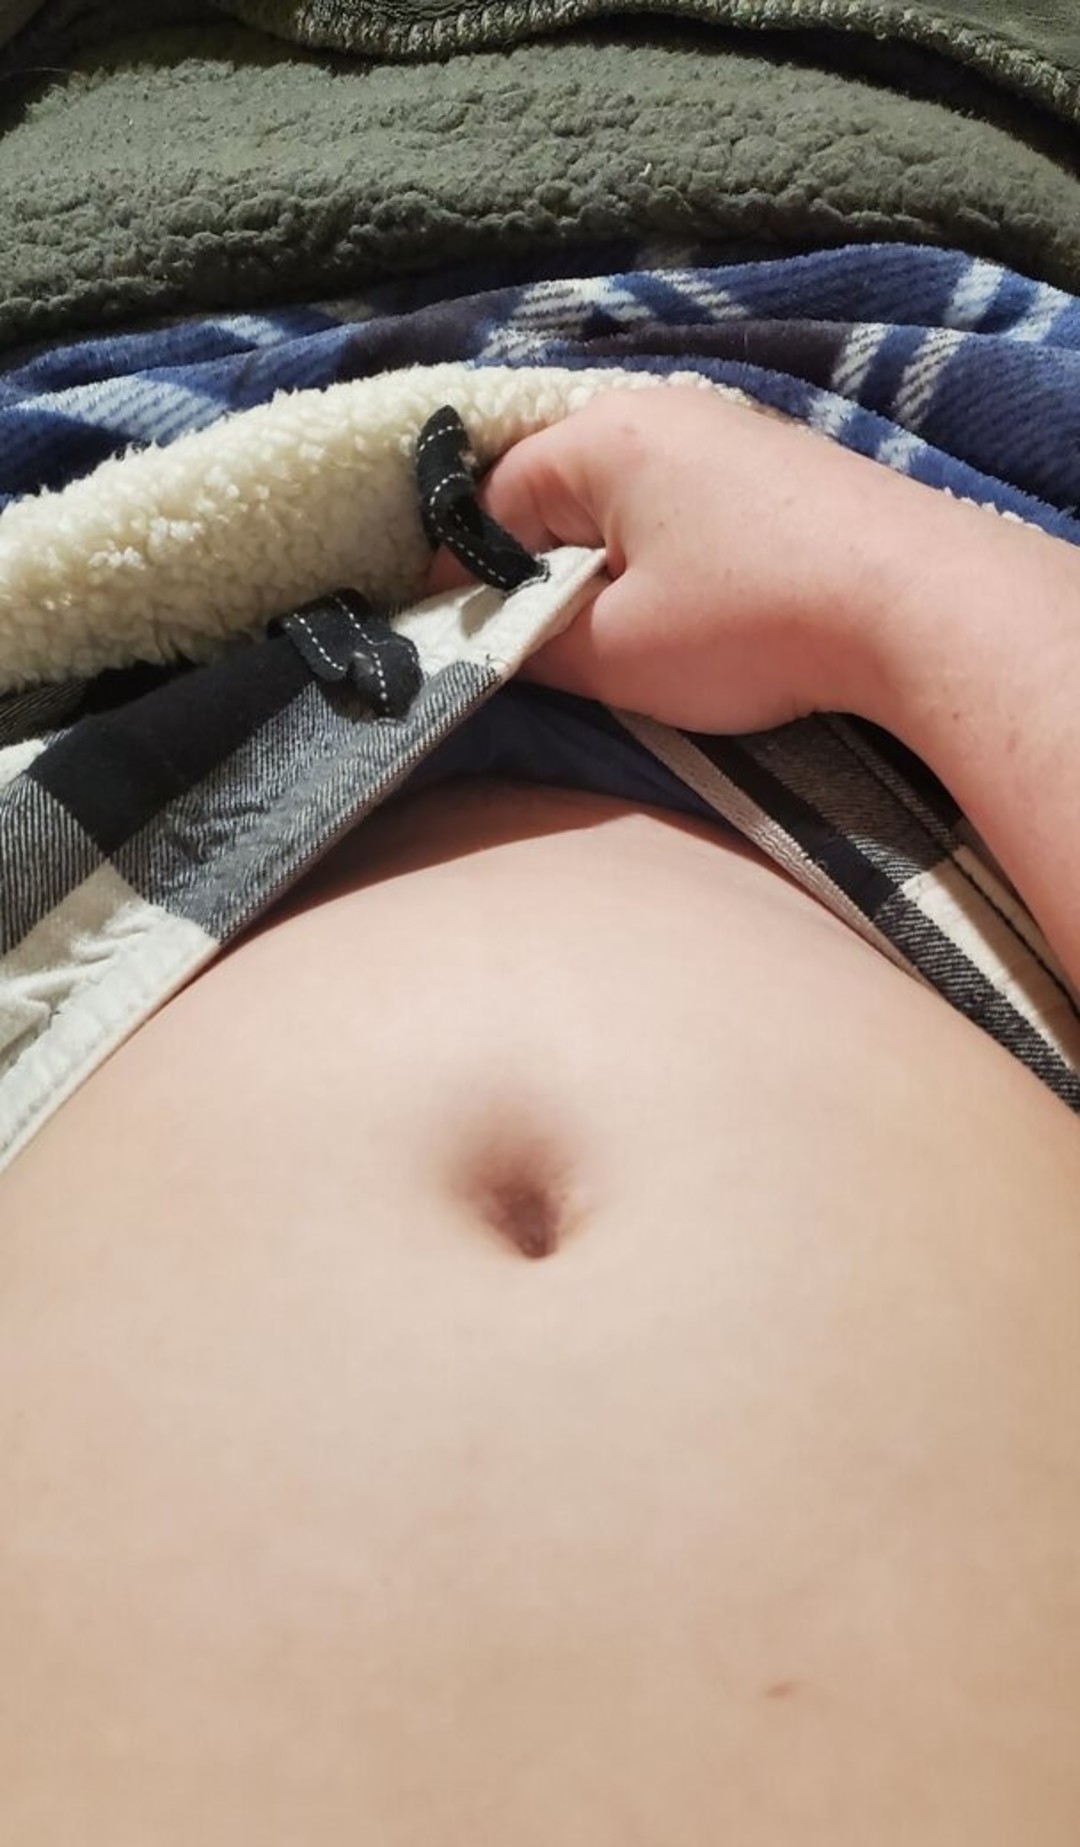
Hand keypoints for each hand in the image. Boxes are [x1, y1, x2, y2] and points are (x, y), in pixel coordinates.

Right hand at [426, 385, 916, 732]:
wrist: (919, 604)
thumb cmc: (749, 620)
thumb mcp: (617, 652)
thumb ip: (532, 646)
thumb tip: (491, 642)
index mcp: (602, 437)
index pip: (494, 503)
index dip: (471, 580)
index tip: (465, 641)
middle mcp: (663, 413)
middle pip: (560, 496)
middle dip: (544, 572)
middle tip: (547, 651)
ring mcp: (732, 434)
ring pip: (627, 505)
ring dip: (610, 570)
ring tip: (626, 641)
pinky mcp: (783, 472)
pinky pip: (688, 509)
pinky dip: (671, 559)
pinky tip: (698, 612)